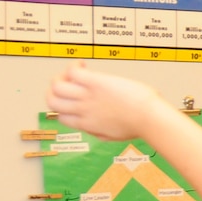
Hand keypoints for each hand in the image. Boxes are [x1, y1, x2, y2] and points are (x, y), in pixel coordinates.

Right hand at [46, 64, 166, 141]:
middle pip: (52, 100)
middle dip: (55, 90)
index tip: (74, 98)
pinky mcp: (96, 83)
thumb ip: (99, 132)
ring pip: (57, 86)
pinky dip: (74, 66)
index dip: (63, 107)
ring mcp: (88, 96)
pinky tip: (83, 64)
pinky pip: (73, 72)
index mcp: (86, 124)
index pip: (60, 116)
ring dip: (62, 76)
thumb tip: (92, 128)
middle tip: (69, 83)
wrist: (149, 118)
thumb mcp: (113, 135)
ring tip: (76, 73)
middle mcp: (82, 110)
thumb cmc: (139, 125)